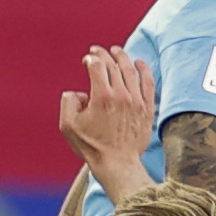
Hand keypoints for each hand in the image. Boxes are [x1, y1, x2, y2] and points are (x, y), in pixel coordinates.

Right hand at [58, 46, 157, 195]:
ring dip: (123, 57)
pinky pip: (148, 82)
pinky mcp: (147, 109)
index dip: (90, 58)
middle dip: (104, 54)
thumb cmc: (91, 146)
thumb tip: (79, 92)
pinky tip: (139, 62)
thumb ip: (68, 102)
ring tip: (116, 51)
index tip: (86, 60)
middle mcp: (121, 95)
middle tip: (98, 50)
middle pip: (114, 65)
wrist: (117, 164)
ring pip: (131, 70)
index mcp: (102, 97)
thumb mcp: (68, 126)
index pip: (97, 66)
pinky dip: (144, 69)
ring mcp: (136, 101)